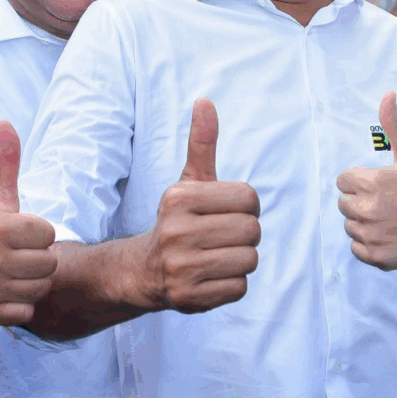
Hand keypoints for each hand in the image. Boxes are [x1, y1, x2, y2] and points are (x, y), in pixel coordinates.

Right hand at [0, 121, 57, 324]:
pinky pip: (27, 310)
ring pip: (41, 287)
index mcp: (0, 229)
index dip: (39, 231)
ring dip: (33, 280)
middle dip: (39, 257)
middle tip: (21, 252)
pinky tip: (9, 289)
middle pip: (49, 262)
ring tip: (17, 269)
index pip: (48, 233)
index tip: (22, 231)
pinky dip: (22, 303)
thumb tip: (3, 121)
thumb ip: (7, 157)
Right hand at [138, 99, 259, 313]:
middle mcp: (177, 231)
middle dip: (245, 233)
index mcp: (179, 197)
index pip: (249, 197)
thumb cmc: (178, 220)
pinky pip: (240, 287)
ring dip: (240, 259)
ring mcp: (181, 267)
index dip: (246, 206)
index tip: (225, 212)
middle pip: (252, 229)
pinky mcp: (189, 297)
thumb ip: (202, 143)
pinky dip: (232, 284)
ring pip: (250, 259)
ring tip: (217, 255)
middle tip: (222, 236)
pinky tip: (211, 276)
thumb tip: (205, 100)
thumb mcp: (188, 181)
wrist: (144, 270)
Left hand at [338, 92, 396, 270]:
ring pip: (349, 226)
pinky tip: (389, 235)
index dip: (359, 181)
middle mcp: (367, 210)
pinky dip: (368, 244)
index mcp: (372, 182)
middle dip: (360, 201)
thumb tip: (388, 94)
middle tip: (387, 202)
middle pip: (344, 204)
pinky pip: (356, 248)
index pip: (342, 181)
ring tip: (389, 219)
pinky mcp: (375, 256)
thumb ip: (394, 124)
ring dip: (364, 223)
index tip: (378, 185)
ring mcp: (371, 235)